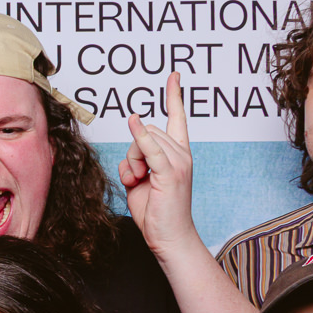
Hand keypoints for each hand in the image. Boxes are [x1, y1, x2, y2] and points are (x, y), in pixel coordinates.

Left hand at [119, 72, 200, 255]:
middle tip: (137, 177)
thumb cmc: (155, 211)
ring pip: (142, 140)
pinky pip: (150, 148)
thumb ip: (136, 160)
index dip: (174, 96)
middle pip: (147, 130)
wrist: (169, 237)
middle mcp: (181, 154)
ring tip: (139, 183)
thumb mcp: (140, 180)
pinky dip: (140, 136)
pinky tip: (133, 122)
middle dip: (132, 151)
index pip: (177, 118)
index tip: (174, 76)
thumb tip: (132, 152)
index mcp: (177, 153)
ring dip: (131, 161)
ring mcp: (178, 162)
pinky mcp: (169, 173)